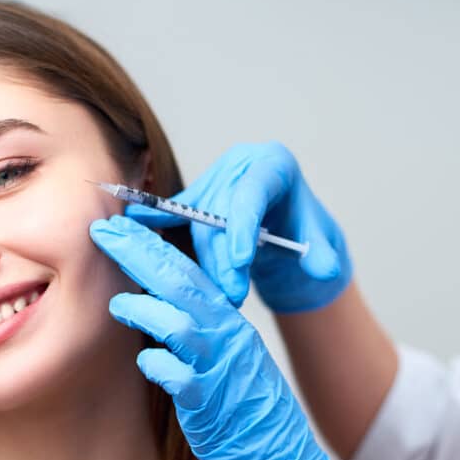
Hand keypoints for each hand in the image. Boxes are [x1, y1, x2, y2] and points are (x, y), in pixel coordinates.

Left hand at [89, 215, 362, 459]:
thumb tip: (160, 307)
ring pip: (180, 324)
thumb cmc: (247, 413)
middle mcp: (226, 338)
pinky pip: (180, 377)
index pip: (189, 272)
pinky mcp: (209, 405)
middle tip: (105, 232)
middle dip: (140, 255)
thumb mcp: (228, 361)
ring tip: (117, 305)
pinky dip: (159, 364)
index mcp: (229, 325)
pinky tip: (146, 360)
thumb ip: (199, 333)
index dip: (151, 247)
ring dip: (144, 309)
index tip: (119, 228)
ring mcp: (219, 370)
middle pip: (181, 284)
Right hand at [125, 142, 352, 312]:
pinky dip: (156, 217)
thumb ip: (326, 256)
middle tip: (233, 295)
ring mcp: (215, 176)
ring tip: (219, 292)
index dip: (243, 226)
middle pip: (221, 213)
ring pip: (199, 221)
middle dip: (225, 257)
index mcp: (274, 164)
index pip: (253, 193)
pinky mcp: (197, 195)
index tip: (240, 261)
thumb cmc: (303, 229)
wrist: (287, 224)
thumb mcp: (321, 242)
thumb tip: (325, 270)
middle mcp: (240, 164)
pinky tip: (134, 221)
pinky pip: (176, 209)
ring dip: (206, 260)